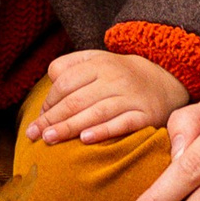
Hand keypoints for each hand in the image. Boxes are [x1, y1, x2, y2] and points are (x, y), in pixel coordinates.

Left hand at [30, 49, 189, 145]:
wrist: (166, 78)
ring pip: (96, 112)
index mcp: (99, 64)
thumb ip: (69, 67)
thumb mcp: (96, 61)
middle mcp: (114, 78)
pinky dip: (104, 131)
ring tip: (50, 139)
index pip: (65, 82)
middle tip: (34, 135)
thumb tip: (46, 90)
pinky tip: (86, 139)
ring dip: (70, 126)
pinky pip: (123, 123)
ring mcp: (131, 96)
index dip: (49, 102)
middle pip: (76, 99)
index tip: (39, 120)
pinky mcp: (146, 114)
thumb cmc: (119, 75)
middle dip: (52, 118)